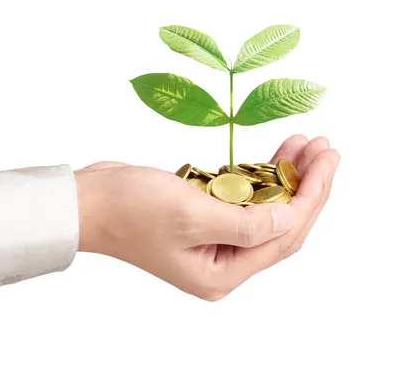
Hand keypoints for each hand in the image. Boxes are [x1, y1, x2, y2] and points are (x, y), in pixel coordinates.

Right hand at [74, 135, 339, 300]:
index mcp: (221, 272)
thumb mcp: (192, 214)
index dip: (311, 196)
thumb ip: (247, 222)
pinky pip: (245, 198)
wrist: (89, 199)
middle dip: (306, 185)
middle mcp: (222, 261)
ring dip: (286, 176)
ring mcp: (214, 239)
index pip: (283, 235)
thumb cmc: (131, 209)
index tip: (327, 160)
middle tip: (325, 148)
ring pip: (266, 208)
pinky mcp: (205, 216)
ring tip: (306, 144)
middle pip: (281, 223)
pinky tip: (276, 154)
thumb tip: (291, 218)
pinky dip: (260, 176)